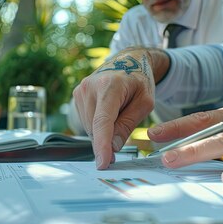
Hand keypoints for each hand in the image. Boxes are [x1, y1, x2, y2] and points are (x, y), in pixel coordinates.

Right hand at [73, 48, 168, 168]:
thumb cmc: (140, 81)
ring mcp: (80, 91)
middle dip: (109, 138)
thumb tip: (112, 147)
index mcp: (110, 86)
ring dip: (104, 131)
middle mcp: (89, 87)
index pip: (102, 121)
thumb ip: (128, 124)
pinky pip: (87, 122)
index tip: (102, 163)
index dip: (102, 145)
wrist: (129, 60)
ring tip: (119, 111)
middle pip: (96, 128)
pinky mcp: (76, 95)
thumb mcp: (145, 103)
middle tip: (126, 126)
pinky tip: (109, 111)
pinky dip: (98, 125)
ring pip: (90, 128)